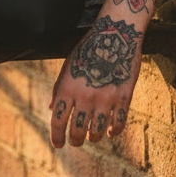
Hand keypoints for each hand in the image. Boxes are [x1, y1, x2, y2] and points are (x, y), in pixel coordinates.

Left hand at [49, 0, 175, 149]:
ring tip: (91, 135)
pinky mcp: (123, 97)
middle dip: (75, 140)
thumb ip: (59, 88)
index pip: (58, 120)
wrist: (116, 32)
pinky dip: (113, 131)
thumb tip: (52, 110)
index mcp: (67, 86)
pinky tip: (109, 131)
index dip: (57, 137)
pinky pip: (118, 125)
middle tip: (75, 141)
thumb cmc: (88, 47)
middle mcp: (85, 95)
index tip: (58, 144)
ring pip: (96, 132)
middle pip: (77, 131)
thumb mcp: (69, 64)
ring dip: (92, 136)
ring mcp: (105, 98)